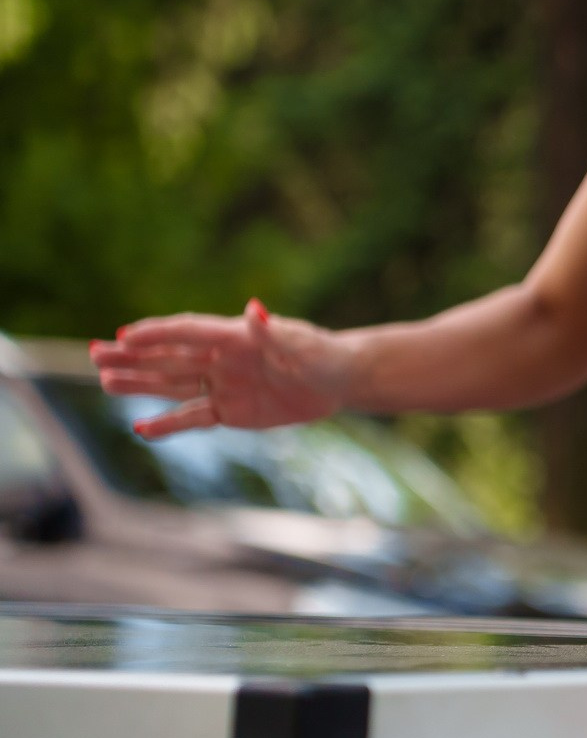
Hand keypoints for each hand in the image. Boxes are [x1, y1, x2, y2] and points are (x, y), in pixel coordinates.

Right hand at [89, 300, 346, 437]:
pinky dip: (168, 424)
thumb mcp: (301, 345)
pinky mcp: (229, 411)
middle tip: (96, 354)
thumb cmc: (322, 354)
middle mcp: (221, 359)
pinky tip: (140, 427)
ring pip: (173, 385)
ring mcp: (222, 385)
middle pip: (170, 357)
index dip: (157, 333)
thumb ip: (273, 331)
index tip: (124, 335)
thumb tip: (253, 309)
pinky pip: (193, 418)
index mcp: (235, 336)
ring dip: (140, 384)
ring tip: (106, 381)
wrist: (338, 380)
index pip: (188, 332)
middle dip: (133, 356)